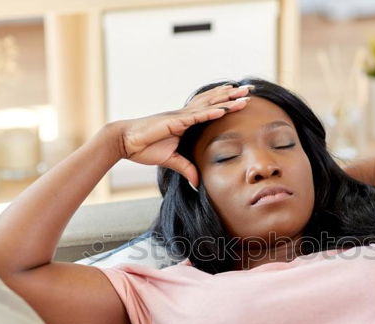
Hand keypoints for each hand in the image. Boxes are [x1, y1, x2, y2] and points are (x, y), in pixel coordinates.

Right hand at [113, 84, 251, 186]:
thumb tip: (197, 183)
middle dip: (231, 95)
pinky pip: (195, 117)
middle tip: (249, 89)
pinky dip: (209, 113)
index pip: (210, 109)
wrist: (125, 143)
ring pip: (208, 105)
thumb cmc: (144, 148)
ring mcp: (180, 117)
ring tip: (243, 94)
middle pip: (212, 101)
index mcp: (185, 121)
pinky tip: (223, 109)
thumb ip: (186, 168)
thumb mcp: (171, 160)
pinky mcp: (173, 122)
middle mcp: (185, 115)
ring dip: (226, 100)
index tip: (241, 98)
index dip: (225, 102)